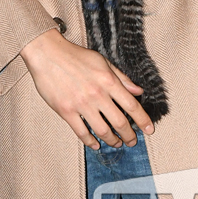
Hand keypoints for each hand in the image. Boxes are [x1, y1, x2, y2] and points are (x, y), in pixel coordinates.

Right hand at [20, 28, 154, 149]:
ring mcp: (81, 104)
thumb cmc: (75, 56)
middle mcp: (97, 94)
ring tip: (117, 144)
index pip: (132, 105)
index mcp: (108, 81)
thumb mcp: (102, 61)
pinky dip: (91, 142)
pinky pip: (82, 132)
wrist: (48, 54)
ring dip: (113, 141)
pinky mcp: (66, 111)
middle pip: (120, 122)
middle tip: (133, 141)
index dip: (143, 120)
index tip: (150, 130)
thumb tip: (138, 91)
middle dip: (129, 135)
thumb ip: (121, 77)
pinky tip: (96, 144)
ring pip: (103, 131)